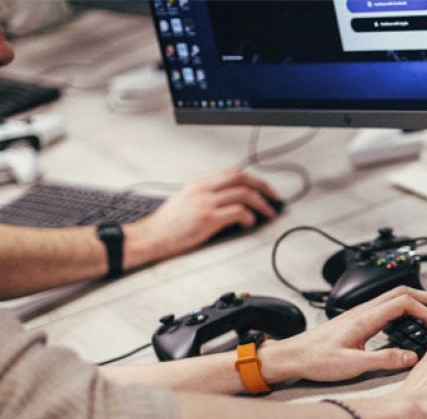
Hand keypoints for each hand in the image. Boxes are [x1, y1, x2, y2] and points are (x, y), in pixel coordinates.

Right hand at [125, 169, 279, 264]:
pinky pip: (237, 212)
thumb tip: (228, 206)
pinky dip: (249, 217)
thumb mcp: (186, 203)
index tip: (264, 190)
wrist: (150, 236)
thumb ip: (205, 199)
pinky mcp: (207, 218)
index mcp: (200, 184)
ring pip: (244, 194)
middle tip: (276, 199)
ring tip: (269, 215)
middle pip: (242, 178)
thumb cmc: (167, 226)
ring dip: (262, 204)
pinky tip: (250, 224)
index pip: (233, 174)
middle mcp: (204, 188)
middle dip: (264, 187)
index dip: (253, 180)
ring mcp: (206, 202)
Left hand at [261, 286, 426, 384]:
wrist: (293, 356)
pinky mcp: (357, 319)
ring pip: (395, 296)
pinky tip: (410, 320)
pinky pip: (387, 305)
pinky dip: (405, 307)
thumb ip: (384, 360)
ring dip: (418, 300)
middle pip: (403, 291)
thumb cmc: (317, 360)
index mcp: (365, 318)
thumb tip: (412, 357)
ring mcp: (360, 312)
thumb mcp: (353, 366)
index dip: (426, 313)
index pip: (404, 302)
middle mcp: (364, 310)